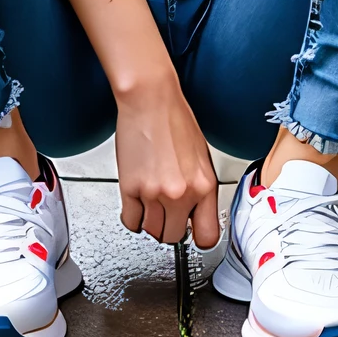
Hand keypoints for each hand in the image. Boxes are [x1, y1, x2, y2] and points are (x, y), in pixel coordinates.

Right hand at [115, 75, 220, 248]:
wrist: (150, 99)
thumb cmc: (174, 119)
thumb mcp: (201, 157)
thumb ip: (199, 189)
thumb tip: (194, 212)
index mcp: (205, 186)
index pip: (207, 236)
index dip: (197, 237)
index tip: (191, 232)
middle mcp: (181, 193)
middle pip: (174, 237)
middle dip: (169, 227)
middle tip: (166, 212)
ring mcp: (154, 193)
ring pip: (151, 231)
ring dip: (150, 221)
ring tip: (151, 201)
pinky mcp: (130, 188)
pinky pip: (130, 221)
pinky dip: (132, 216)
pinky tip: (136, 201)